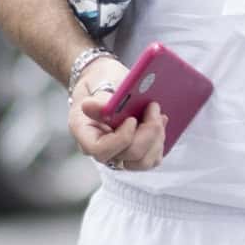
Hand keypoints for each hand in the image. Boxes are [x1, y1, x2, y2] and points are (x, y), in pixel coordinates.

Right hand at [68, 57, 165, 171]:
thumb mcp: (98, 85)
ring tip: (158, 115)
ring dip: (157, 138)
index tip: (132, 119)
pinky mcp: (134, 155)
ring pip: (144, 161)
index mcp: (84, 133)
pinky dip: (160, 141)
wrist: (107, 84)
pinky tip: (160, 122)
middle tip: (153, 107)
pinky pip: (152, 159)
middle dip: (148, 132)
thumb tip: (88, 106)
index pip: (100, 150)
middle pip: (130, 155)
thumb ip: (99, 101)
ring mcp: (118, 155)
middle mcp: (100, 150)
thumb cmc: (101, 83)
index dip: (122, 138)